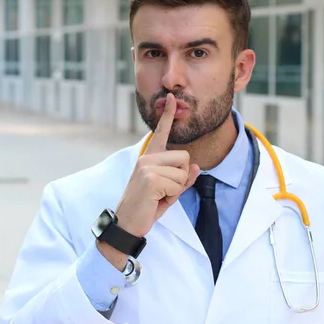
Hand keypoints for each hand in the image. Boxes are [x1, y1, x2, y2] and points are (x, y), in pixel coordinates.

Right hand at [115, 93, 199, 237]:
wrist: (127, 224)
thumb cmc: (146, 208)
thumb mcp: (168, 192)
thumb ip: (182, 179)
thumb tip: (197, 167)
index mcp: (149, 158)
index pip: (161, 133)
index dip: (168, 115)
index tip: (172, 98)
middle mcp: (147, 159)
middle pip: (185, 158)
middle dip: (182, 177)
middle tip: (165, 191)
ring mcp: (147, 168)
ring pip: (183, 173)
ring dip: (176, 189)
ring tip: (158, 197)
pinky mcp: (151, 179)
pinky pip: (177, 185)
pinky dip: (172, 196)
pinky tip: (156, 200)